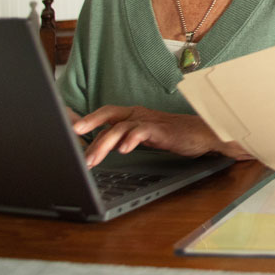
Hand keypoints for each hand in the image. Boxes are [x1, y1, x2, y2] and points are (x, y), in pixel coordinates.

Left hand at [72, 104, 250, 166]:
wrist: (205, 134)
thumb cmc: (175, 135)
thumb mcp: (145, 136)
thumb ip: (125, 138)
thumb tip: (101, 148)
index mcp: (134, 115)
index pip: (106, 114)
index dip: (87, 120)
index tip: (68, 130)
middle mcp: (139, 115)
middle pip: (109, 116)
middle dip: (89, 125)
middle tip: (72, 137)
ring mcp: (150, 122)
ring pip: (120, 128)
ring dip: (103, 144)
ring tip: (92, 160)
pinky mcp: (162, 130)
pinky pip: (142, 132)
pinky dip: (130, 140)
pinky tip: (123, 150)